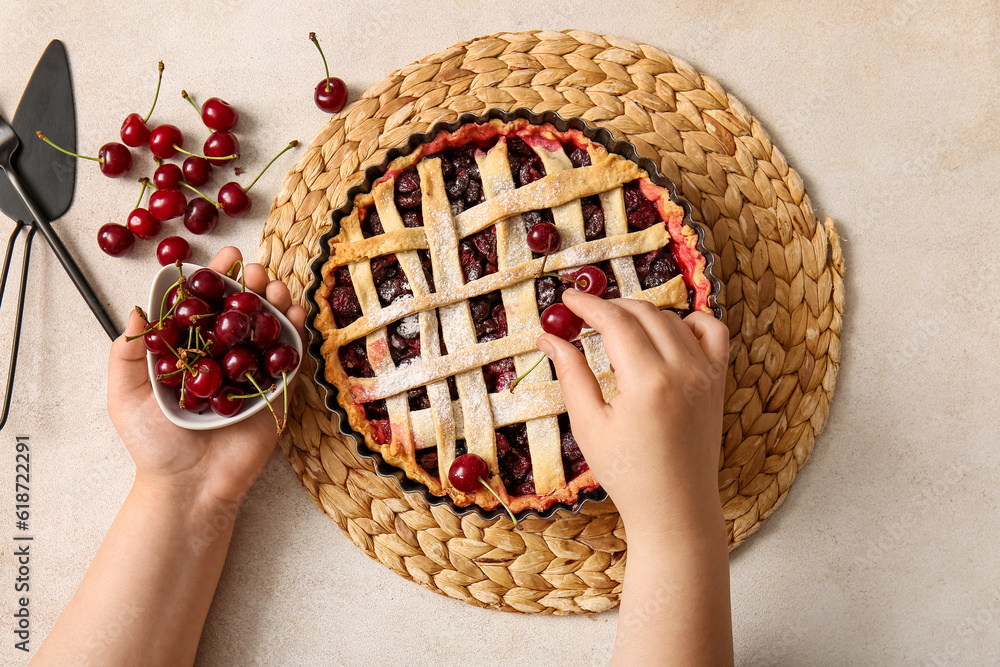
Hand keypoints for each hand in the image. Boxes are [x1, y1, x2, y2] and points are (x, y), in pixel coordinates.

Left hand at [107, 247, 305, 504]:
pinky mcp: (275, 391)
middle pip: (240, 310)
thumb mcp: (125, 397)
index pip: (203, 305)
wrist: (189, 485)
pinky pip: (288, 358)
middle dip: (251, 285)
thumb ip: (128, 355)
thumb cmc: (155, 446)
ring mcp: (251, 372)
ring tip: (275, 288)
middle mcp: (222, 356)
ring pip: (267, 328)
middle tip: (255, 272)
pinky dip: (295, 334)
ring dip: (275, 302)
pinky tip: (296, 315)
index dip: (214, 278)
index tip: (225, 256)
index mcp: (190, 351)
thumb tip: (136, 310)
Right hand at [536, 289, 728, 536]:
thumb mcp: (588, 425)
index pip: (615, 321)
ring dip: (641, 314)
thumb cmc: (627, 474)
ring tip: (615, 329)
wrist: (676, 508)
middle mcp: (683, 370)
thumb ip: (571, 374)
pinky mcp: (718, 382)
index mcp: (648, 382)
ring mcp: (706, 374)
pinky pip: (713, 332)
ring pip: (673, 318)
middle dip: (610, 306)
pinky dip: (690, 321)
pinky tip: (667, 331)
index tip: (567, 298)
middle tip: (584, 316)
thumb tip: (549, 337)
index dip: (588, 305)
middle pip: (643, 313)